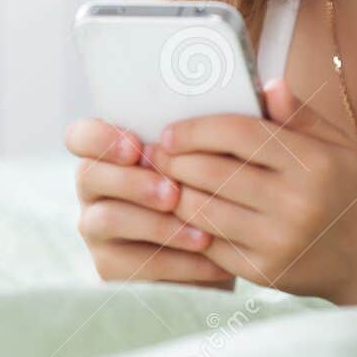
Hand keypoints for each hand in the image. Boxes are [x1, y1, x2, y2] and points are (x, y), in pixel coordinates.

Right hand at [64, 117, 234, 287]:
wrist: (228, 244)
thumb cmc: (219, 185)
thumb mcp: (227, 154)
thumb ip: (238, 124)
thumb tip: (276, 89)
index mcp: (112, 151)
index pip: (81, 136)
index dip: (99, 137)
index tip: (136, 147)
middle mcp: (95, 186)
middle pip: (89, 175)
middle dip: (131, 182)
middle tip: (172, 193)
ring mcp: (96, 228)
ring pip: (107, 220)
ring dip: (155, 224)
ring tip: (200, 232)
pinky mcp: (110, 267)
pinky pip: (132, 264)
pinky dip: (174, 261)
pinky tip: (209, 257)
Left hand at [148, 79, 356, 300]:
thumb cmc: (349, 188)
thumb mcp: (336, 143)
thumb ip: (298, 114)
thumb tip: (266, 84)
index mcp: (311, 162)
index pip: (237, 133)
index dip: (196, 129)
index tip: (171, 130)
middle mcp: (294, 202)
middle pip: (211, 172)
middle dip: (174, 160)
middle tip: (156, 153)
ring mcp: (278, 241)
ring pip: (202, 211)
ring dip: (175, 194)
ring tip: (164, 181)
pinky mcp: (264, 272)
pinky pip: (210, 245)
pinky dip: (190, 228)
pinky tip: (182, 214)